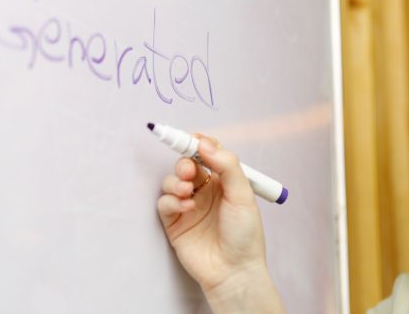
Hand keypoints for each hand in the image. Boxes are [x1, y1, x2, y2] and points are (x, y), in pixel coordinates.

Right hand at [157, 136, 283, 312]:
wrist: (234, 269)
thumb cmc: (244, 234)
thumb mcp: (242, 194)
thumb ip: (226, 165)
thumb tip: (205, 143)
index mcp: (224, 181)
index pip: (208, 153)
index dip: (198, 144)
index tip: (192, 139)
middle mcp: (205, 190)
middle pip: (187, 164)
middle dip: (184, 162)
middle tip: (189, 170)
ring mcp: (189, 205)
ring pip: (172, 181)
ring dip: (176, 181)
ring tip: (187, 191)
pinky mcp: (174, 222)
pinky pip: (164, 202)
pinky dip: (171, 200)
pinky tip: (186, 207)